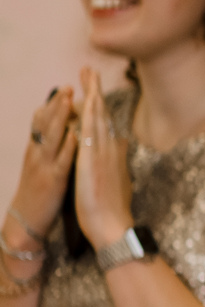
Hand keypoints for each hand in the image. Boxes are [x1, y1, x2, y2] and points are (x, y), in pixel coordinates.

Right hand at [9, 86, 77, 245]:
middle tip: (68, 86)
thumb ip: (51, 148)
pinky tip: (75, 135)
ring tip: (70, 101)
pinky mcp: (52, 181)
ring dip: (60, 118)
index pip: (42, 122)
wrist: (26, 220)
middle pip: (46, 125)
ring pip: (52, 138)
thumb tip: (64, 130)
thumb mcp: (42, 166)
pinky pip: (60, 162)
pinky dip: (67, 147)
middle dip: (57, 105)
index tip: (65, 88)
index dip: (53, 105)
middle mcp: (38, 154)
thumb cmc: (40, 191)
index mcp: (37, 150)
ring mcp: (44, 167)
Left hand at [72, 69, 133, 247]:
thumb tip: (121, 150)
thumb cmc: (112, 209)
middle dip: (95, 91)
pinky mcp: (92, 162)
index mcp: (112, 155)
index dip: (100, 104)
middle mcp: (110, 150)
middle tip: (90, 70)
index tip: (95, 89)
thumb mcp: (118, 181)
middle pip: (102, 114)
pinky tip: (86, 102)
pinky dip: (88, 116)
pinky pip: (90, 133)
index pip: (105, 124)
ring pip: (98, 118)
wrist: (113, 227)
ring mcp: (102, 155)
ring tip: (88, 76)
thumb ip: (117, 163)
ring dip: (93, 95)